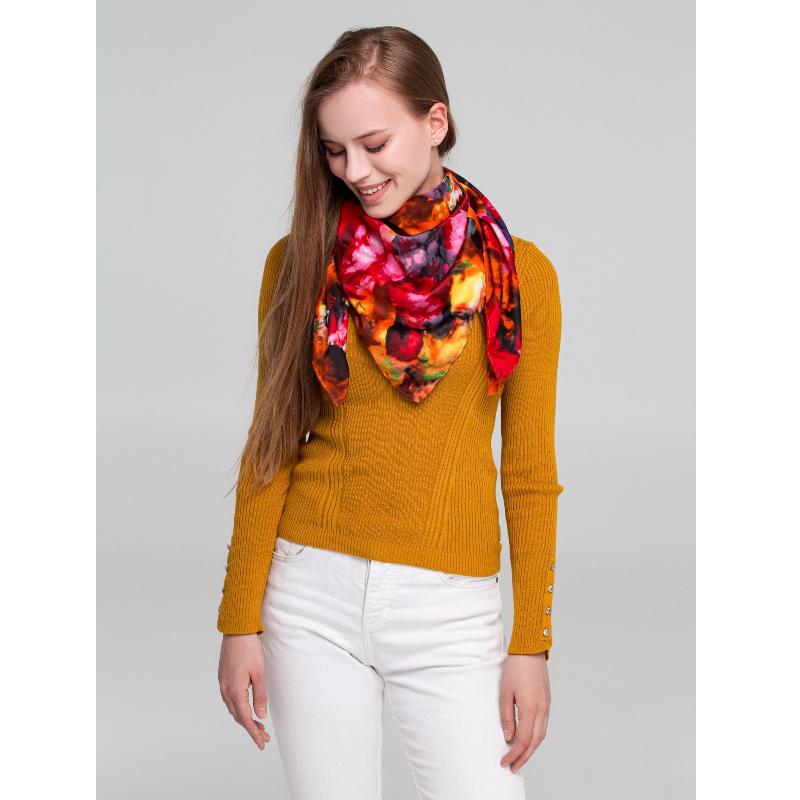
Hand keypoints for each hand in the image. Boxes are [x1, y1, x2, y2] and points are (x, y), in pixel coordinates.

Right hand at [218, 633, 270, 749]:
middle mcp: (226, 690)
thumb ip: (260, 695)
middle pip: (238, 716)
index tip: (261, 743)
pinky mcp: (223, 678)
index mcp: (235, 690)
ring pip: (233, 709)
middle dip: (251, 728)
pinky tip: (247, 709)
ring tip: (259, 725)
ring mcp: (223, 684)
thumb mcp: (259, 673)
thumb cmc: (249, 649)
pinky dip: (239, 708)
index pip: (245, 718)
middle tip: (264, 737)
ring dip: (245, 718)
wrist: (236, 631)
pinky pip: (230, 700)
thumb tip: (260, 716)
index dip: (253, 732)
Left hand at [499, 652, 550, 772]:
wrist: (530, 650)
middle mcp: (542, 709)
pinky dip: (535, 737)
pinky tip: (527, 740)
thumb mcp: (505, 692)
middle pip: (534, 742)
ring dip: (531, 749)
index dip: (514, 754)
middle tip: (512, 767)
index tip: (504, 761)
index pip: (523, 739)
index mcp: (531, 708)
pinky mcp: (546, 702)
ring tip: (519, 757)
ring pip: (541, 735)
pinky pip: (543, 726)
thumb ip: (507, 716)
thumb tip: (508, 737)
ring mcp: (546, 706)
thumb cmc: (515, 667)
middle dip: (523, 757)